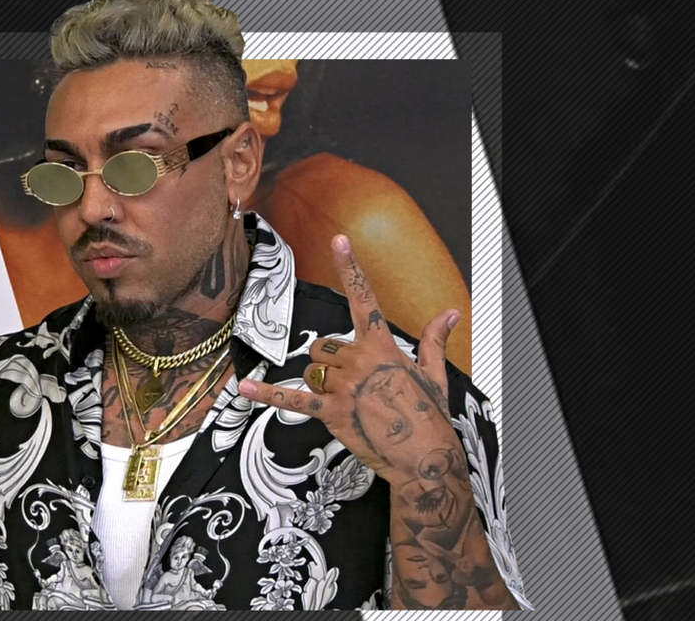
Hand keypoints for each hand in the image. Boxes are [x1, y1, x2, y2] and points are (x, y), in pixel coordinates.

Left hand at [238, 233, 466, 501]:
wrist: (424, 456)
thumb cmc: (430, 416)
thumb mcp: (434, 373)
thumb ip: (434, 340)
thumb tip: (451, 313)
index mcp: (382, 345)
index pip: (364, 296)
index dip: (351, 266)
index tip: (339, 239)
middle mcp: (358, 359)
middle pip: (323, 347)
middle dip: (330, 364)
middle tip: (355, 388)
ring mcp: (342, 386)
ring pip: (312, 372)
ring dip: (322, 384)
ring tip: (351, 404)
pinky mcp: (330, 412)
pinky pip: (292, 399)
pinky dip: (266, 395)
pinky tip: (243, 389)